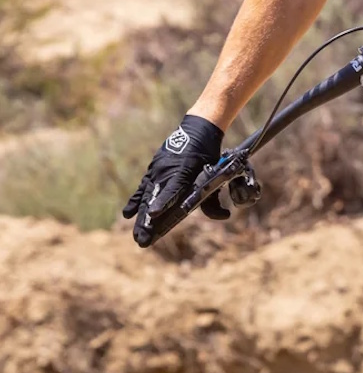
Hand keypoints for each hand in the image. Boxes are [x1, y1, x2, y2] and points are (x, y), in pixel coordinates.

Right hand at [122, 115, 226, 246]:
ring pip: (146, 197)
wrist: (197, 131)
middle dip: (147, 222)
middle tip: (142, 241)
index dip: (163, 202)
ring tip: (137, 235)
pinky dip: (136, 200)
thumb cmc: (209, 154)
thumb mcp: (215, 174)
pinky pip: (143, 188)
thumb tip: (224, 216)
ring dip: (141, 217)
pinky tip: (128, 214)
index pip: (172, 189)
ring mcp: (157, 170)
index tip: (154, 215)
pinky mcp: (153, 170)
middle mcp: (165, 171)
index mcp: (182, 169)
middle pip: (154, 199)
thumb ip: (214, 196)